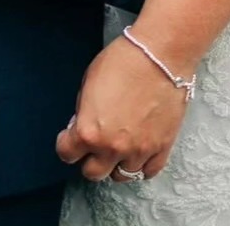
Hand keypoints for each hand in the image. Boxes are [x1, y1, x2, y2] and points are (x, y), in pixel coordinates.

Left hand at [56, 34, 189, 182]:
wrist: (161, 53)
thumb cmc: (123, 60)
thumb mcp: (89, 81)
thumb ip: (84, 111)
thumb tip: (84, 123)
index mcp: (89, 131)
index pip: (67, 154)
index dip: (67, 144)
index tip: (70, 138)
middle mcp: (112, 147)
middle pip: (93, 172)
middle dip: (90, 158)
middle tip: (95, 144)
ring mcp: (139, 150)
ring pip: (121, 175)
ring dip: (117, 163)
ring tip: (119, 147)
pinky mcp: (162, 147)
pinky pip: (149, 171)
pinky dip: (142, 165)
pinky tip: (138, 151)